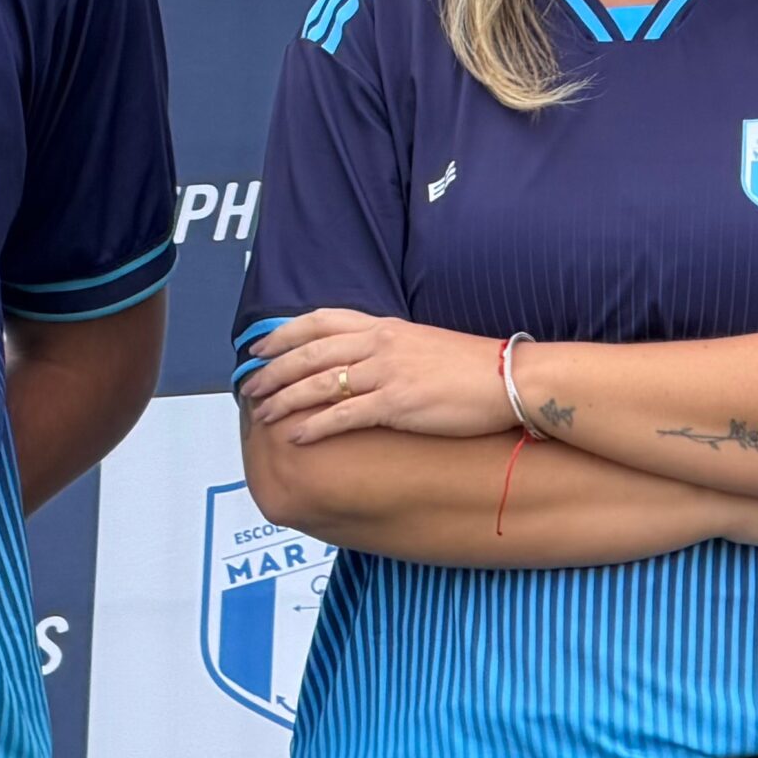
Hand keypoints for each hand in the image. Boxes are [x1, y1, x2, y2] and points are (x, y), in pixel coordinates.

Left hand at [244, 309, 515, 443]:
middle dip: (274, 371)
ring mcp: (388, 372)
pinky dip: (315, 426)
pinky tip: (296, 437)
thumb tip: (360, 361)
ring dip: (285, 399)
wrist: (509, 378)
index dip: (284, 333)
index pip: (321, 320)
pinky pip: (345, 415)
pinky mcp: (398, 403)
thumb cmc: (471, 367)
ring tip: (263, 415)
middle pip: (310, 352)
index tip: (259, 347)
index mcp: (385, 326)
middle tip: (248, 387)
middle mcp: (381, 343)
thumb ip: (388, 347)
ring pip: (320, 383)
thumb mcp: (421, 344)